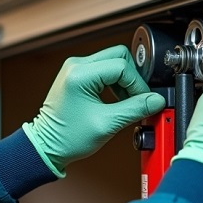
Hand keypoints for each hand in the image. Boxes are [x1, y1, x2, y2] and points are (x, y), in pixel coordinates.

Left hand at [23, 45, 165, 176]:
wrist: (46, 146)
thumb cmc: (66, 138)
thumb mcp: (107, 124)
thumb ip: (135, 109)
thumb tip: (156, 100)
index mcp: (80, 74)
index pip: (122, 67)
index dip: (138, 84)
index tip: (143, 100)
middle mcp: (76, 66)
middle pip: (119, 57)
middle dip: (132, 79)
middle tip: (136, 99)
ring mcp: (75, 68)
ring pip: (113, 62)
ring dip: (124, 81)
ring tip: (124, 103)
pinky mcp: (77, 75)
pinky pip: (104, 70)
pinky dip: (114, 83)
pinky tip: (115, 100)